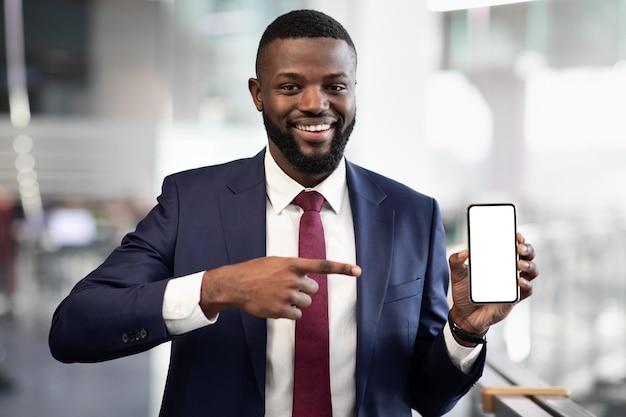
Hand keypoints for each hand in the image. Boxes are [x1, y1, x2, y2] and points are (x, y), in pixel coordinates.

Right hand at [199, 256, 360, 319]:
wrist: (236, 284)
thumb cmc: (256, 271)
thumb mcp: (276, 262)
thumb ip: (294, 269)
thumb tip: (307, 280)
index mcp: (293, 264)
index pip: (323, 266)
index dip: (342, 268)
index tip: (358, 271)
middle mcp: (292, 279)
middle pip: (314, 290)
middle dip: (304, 290)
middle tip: (288, 288)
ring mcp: (287, 295)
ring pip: (306, 304)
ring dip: (297, 302)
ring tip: (280, 296)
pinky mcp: (281, 310)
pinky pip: (297, 316)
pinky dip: (290, 313)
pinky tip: (276, 306)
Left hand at [448, 232, 538, 342]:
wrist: (464, 314)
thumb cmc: (464, 291)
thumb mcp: (457, 273)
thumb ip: (456, 260)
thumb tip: (464, 252)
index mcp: (498, 261)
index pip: (513, 246)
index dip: (519, 239)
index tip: (517, 234)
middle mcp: (509, 270)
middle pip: (527, 256)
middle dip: (527, 249)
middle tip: (519, 247)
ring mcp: (514, 284)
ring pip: (532, 271)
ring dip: (529, 265)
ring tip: (519, 263)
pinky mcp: (514, 298)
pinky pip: (527, 290)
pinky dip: (526, 284)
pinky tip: (519, 280)